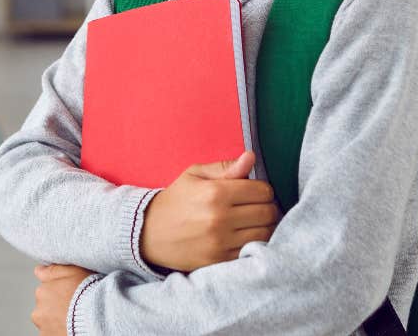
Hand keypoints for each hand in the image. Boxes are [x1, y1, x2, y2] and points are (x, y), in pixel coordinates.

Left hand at [32, 264, 94, 335]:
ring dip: (58, 320)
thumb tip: (39, 270)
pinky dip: (61, 331)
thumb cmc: (87, 292)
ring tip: (75, 319)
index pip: (46, 290)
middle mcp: (38, 311)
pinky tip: (72, 328)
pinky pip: (53, 334)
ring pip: (49, 322)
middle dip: (57, 307)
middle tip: (74, 306)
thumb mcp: (73, 270)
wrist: (95, 318)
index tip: (71, 293)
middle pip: (47, 307)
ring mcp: (43, 328)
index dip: (60, 291)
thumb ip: (53, 269)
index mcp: (42, 291)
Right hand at [139, 151, 279, 272]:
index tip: (254, 192)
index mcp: (215, 193)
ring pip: (265, 234)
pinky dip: (254, 244)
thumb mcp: (194, 175)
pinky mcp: (219, 260)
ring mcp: (220, 242)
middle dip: (267, 208)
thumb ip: (225, 167)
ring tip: (253, 222)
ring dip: (264, 227)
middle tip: (256, 207)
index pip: (263, 191)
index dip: (262, 189)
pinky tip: (244, 237)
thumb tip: (251, 157)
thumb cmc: (176, 200)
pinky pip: (252, 251)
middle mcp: (220, 218)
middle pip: (268, 213)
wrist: (148, 233)